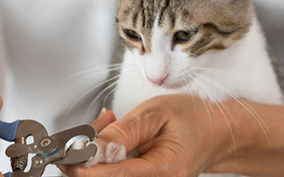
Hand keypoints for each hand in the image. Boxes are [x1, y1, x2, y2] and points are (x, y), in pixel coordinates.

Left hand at [63, 94, 270, 176]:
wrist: (215, 133)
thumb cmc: (194, 119)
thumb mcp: (157, 113)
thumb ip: (124, 131)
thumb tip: (93, 149)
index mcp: (164, 170)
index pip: (113, 176)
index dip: (84, 166)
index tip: (67, 154)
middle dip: (86, 159)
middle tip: (86, 132)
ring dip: (95, 156)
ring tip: (107, 126)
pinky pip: (115, 174)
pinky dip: (105, 158)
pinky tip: (113, 139)